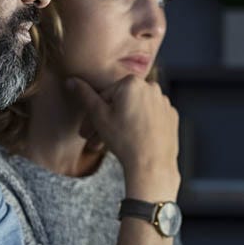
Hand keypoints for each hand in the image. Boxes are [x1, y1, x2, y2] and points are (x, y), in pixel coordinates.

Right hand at [67, 76, 180, 200]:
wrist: (152, 164)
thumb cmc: (124, 140)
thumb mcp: (99, 116)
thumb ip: (85, 95)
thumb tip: (71, 80)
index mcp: (132, 82)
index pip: (104, 97)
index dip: (92, 116)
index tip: (85, 133)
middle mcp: (152, 87)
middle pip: (121, 103)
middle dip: (106, 122)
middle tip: (95, 142)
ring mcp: (164, 102)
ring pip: (137, 110)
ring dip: (123, 123)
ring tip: (113, 143)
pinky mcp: (172, 116)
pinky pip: (151, 118)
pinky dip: (142, 126)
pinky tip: (134, 140)